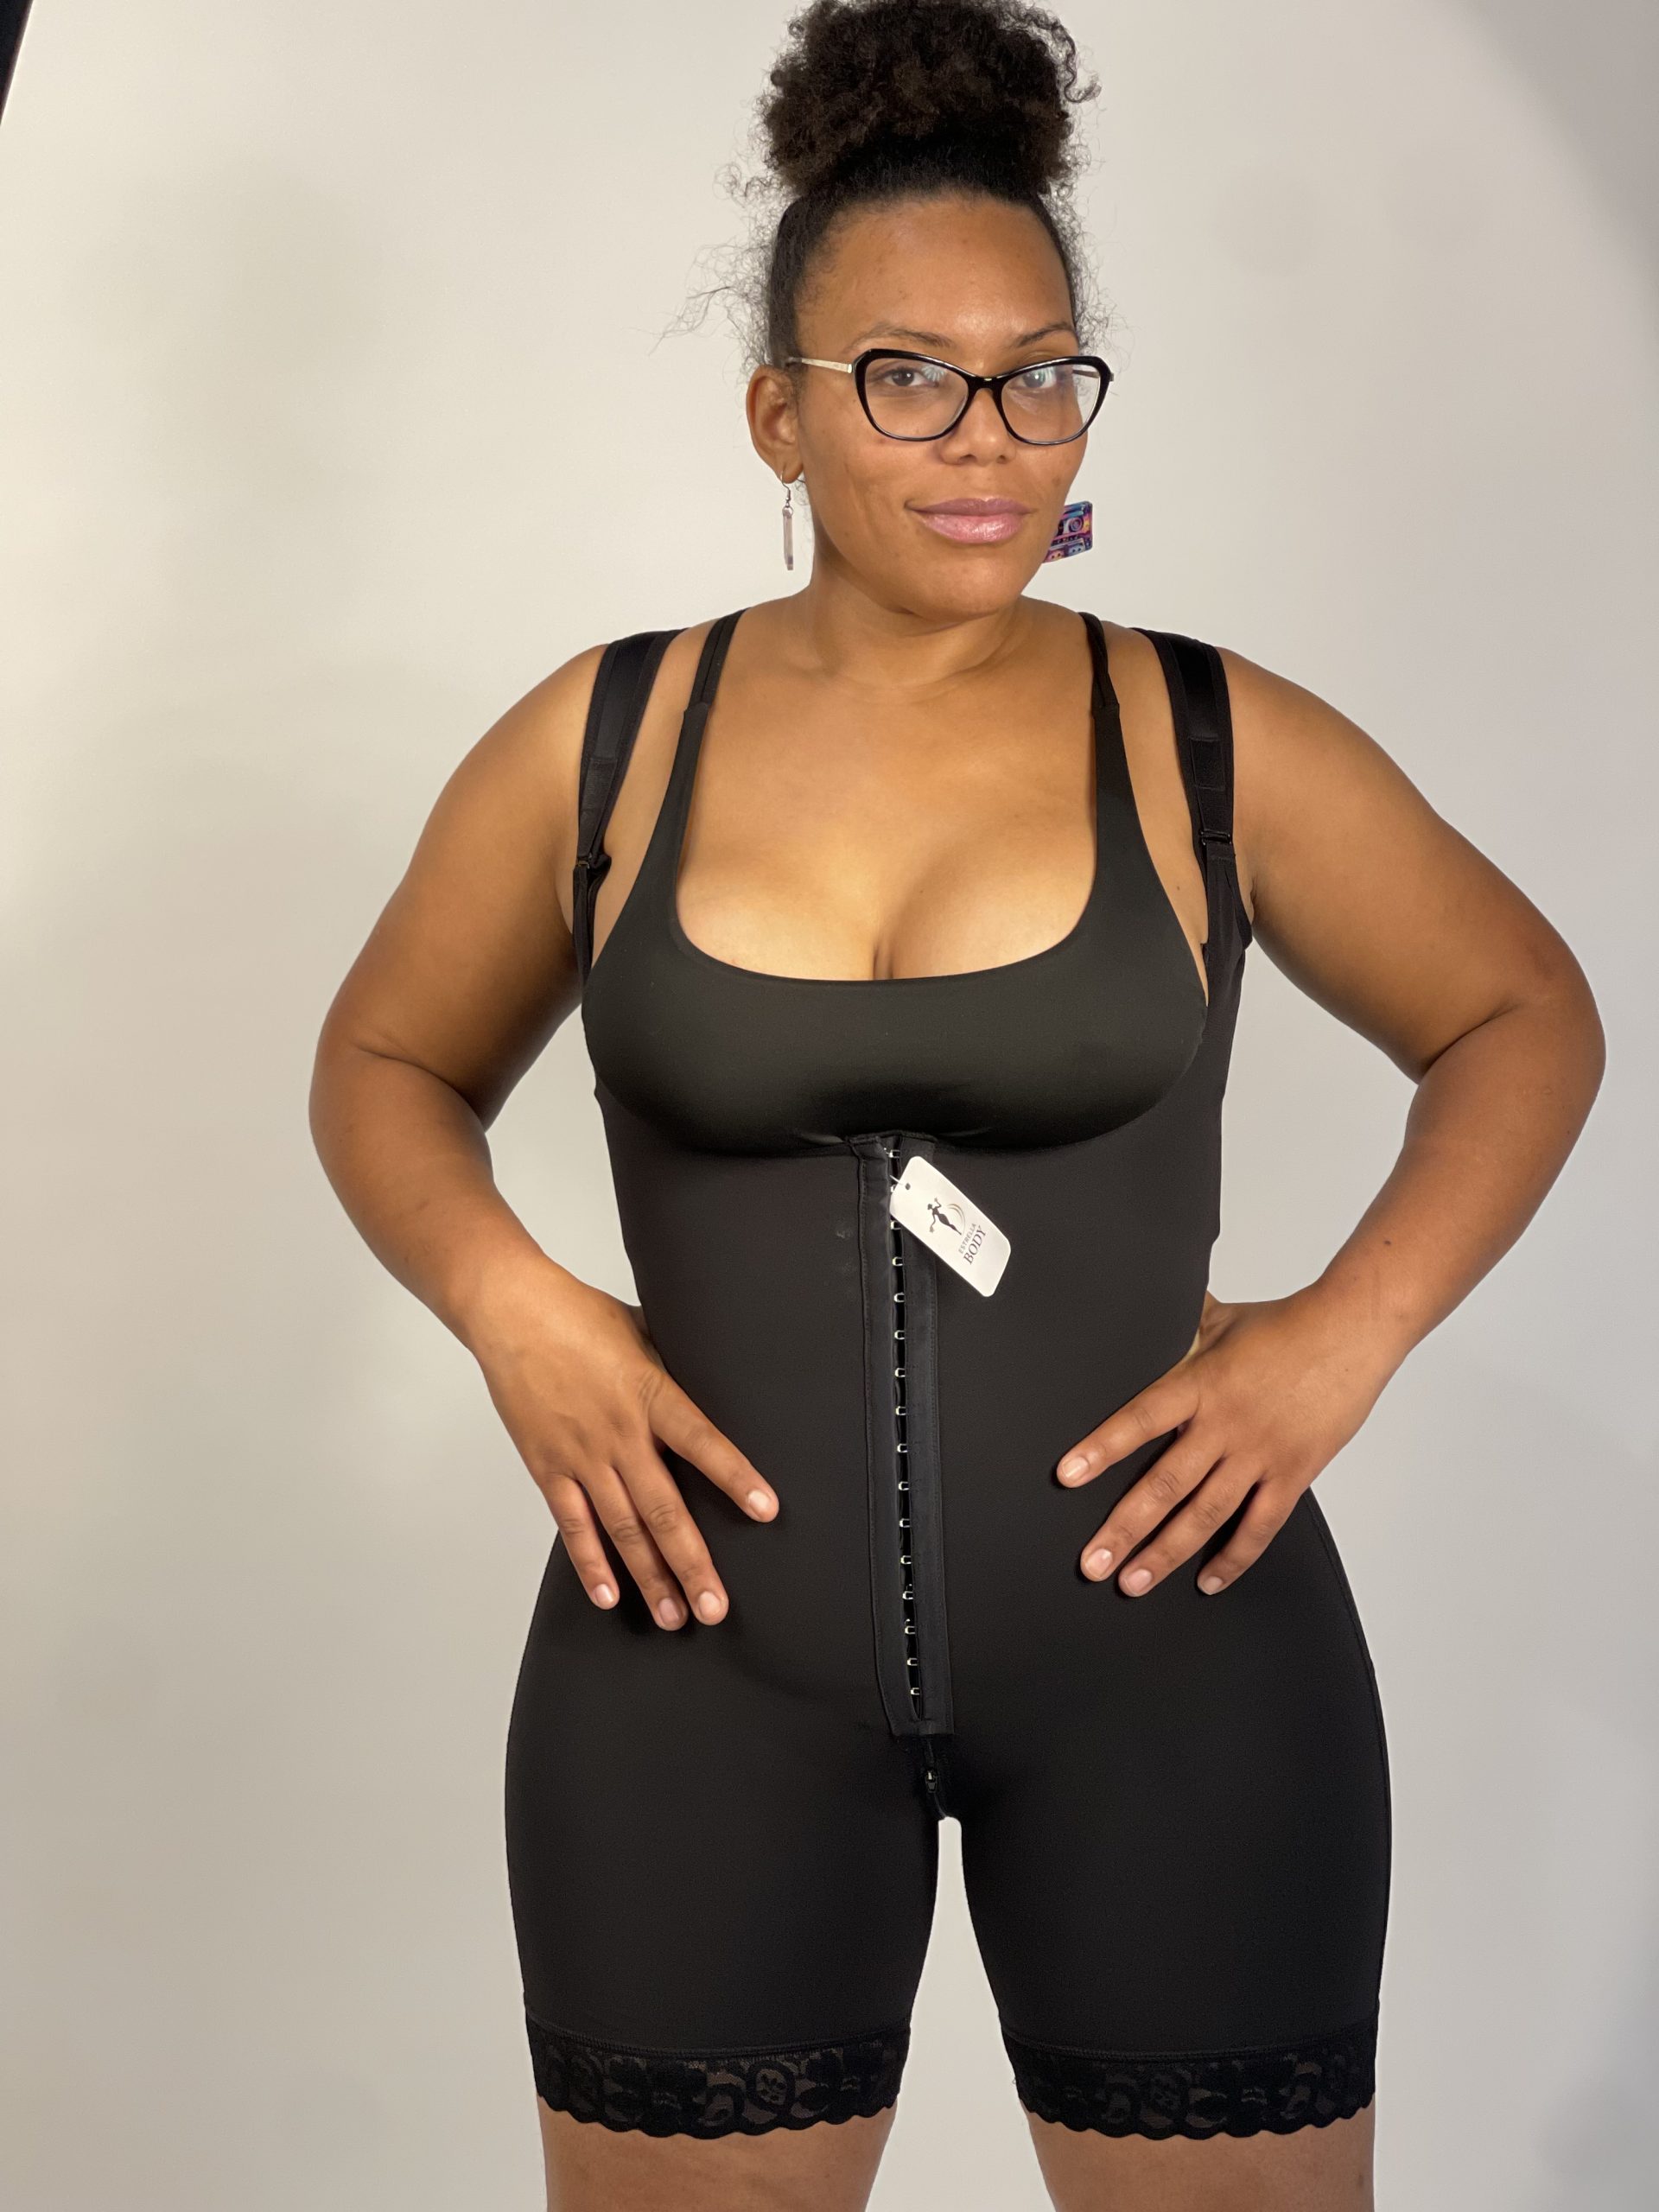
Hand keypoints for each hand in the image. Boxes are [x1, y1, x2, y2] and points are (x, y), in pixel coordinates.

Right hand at [471, 1264, 777, 1628]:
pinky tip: (610, 1596)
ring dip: (650, 1577)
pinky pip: (573, 1525)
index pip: (703, 1443)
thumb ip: (672, 1375)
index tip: (766, 1510)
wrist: (512, 1312)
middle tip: (715, 1608)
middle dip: (692, 1563)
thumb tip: (710, 1391)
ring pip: (622, 1529)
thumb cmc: (580, 1315)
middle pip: (663, 1509)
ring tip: (675, 1617)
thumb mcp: (644, 1334)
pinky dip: (591, 1563)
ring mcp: (582, 1456)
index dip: (735, 1477)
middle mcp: (619, 1434)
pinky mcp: (548, 1467)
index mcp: (651, 1394)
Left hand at [1055, 1287, 1394, 1596]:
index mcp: (1201, 1384)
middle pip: (1167, 1483)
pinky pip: (1261, 1526)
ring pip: (1206, 1514)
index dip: (1103, 1448)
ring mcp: (1260, 1453)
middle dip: (1125, 1528)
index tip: (1068, 1476)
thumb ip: (1178, 1326)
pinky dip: (1234, 1558)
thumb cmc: (1286, 1323)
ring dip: (1166, 1552)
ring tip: (1133, 1582)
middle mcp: (1226, 1424)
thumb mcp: (1221, 1318)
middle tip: (1093, 1563)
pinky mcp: (1294, 1473)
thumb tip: (1144, 1306)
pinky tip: (1207, 1581)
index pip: (1141, 1419)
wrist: (1352, 1330)